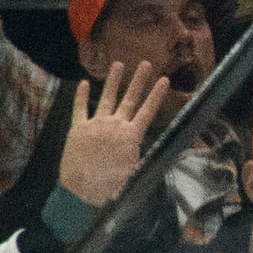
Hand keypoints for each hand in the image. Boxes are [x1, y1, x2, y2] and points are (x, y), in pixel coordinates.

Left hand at [58, 61, 173, 207]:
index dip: (156, 95)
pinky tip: (84, 83)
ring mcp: (96, 124)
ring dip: (114, 81)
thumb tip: (174, 156)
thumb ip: (148, 158)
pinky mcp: (78, 128)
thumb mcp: (137, 173)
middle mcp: (115, 125)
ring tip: (118, 65)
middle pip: (130, 99)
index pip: (147, 111)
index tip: (164, 80)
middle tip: (145, 64)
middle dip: (139, 81)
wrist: (82, 188)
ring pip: (107, 98)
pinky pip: (80, 108)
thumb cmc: (112, 185)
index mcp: (131, 135)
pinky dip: (82, 95)